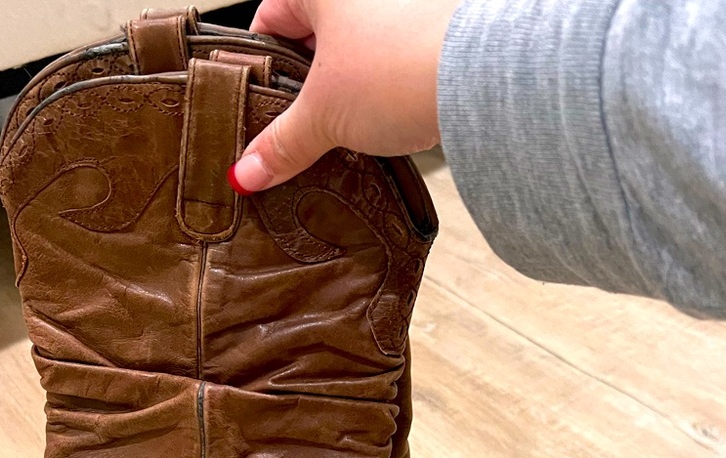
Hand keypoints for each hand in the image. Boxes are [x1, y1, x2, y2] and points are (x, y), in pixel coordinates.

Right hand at [229, 0, 460, 192]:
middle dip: (301, 87)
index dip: (257, 66)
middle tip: (293, 129)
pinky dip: (379, 94)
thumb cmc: (400, 68)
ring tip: (335, 134)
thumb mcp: (323, 117)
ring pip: (353, 53)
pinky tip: (377, 127)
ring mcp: (401, 10)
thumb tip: (246, 173)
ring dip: (342, 93)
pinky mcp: (431, 37)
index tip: (256, 106)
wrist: (479, 78)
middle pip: (312, 38)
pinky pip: (390, 64)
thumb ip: (282, 144)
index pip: (268, 17)